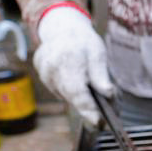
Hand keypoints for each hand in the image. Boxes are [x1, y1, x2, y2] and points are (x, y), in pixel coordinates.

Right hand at [34, 5, 112, 125]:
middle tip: (103, 118)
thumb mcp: (98, 54)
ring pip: (66, 96)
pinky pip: (60, 91)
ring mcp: (44, 73)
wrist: (62, 28)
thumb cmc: (83, 41)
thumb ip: (101, 75)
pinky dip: (72, 92)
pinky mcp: (42, 76)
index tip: (99, 122)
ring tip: (93, 94)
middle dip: (88, 109)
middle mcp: (51, 68)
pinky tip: (78, 83)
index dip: (88, 109)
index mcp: (67, 60)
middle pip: (71, 97)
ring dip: (81, 100)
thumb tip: (108, 93)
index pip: (76, 91)